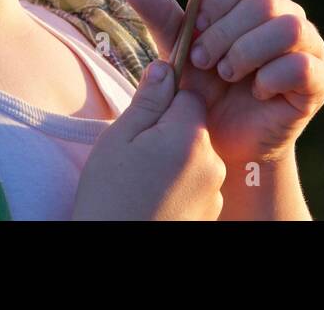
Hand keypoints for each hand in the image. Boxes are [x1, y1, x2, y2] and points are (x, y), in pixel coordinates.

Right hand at [72, 59, 225, 219]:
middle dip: (167, 134)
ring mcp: (214, 193)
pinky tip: (152, 200)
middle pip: (193, 128)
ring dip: (172, 162)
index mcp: (190, 137)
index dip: (163, 103)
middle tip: (134, 156)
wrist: (113, 255)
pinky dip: (178, 188)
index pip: (189, 96)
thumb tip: (165, 67)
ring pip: (194, 157)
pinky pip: (196, 186)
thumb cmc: (110, 197)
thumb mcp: (119, 139)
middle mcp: (212, 163)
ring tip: (140, 183)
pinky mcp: (210, 215)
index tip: (141, 122)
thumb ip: (147, 101)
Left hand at [122, 0, 323, 167]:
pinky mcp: (317, 81)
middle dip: (225, 33)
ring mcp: (308, 46)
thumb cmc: (202, 91)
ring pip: (288, 27)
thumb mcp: (179, 51)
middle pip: (265, 1)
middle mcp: (286, 15)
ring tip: (226, 75)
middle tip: (204, 61)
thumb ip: (162, 17)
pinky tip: (255, 93)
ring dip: (248, 53)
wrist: (221, 143)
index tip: (195, 31)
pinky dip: (270, 79)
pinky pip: (302, 66)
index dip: (218, 0)